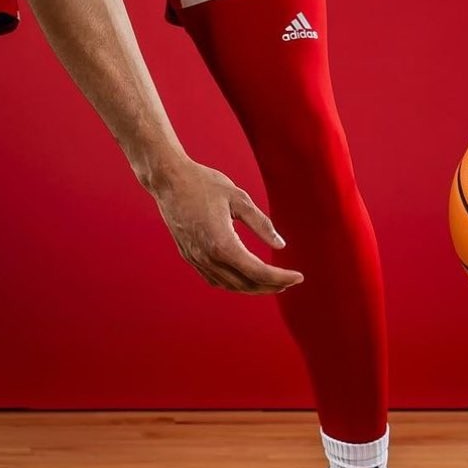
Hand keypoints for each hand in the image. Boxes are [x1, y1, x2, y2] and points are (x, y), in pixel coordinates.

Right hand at [149, 158, 304, 292]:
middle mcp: (208, 258)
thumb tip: (281, 245)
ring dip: (252, 287)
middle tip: (289, 282)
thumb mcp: (239, 198)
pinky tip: (244, 277)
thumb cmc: (204, 183)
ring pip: (229, 285)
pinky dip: (234, 283)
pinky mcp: (189, 256)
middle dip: (270, 286)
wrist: (169, 180)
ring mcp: (196, 259)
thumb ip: (261, 224)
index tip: (299, 276)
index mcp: (222, 244)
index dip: (281, 277)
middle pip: (245, 284)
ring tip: (271, 282)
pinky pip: (215, 279)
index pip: (258, 272)